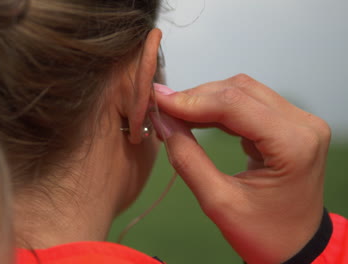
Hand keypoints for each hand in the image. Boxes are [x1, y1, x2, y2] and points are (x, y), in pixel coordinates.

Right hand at [150, 74, 330, 263]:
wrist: (295, 246)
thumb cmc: (262, 233)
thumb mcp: (218, 202)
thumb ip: (187, 159)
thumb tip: (161, 121)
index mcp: (294, 145)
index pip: (234, 105)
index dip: (191, 100)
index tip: (156, 100)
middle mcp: (303, 125)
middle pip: (240, 91)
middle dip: (195, 97)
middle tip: (160, 109)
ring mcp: (299, 122)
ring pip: (243, 92)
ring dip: (205, 100)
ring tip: (172, 114)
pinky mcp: (290, 125)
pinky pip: (249, 104)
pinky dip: (217, 109)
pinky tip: (193, 118)